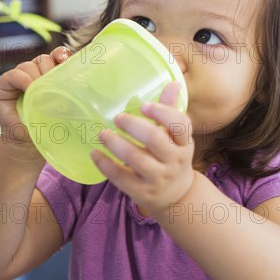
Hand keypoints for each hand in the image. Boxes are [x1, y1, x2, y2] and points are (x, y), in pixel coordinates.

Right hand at [0, 46, 71, 146]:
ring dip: (36, 76)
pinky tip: (29, 88)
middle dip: (50, 69)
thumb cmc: (49, 126)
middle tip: (54, 85)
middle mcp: (34, 73)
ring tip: (41, 92)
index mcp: (50, 75)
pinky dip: (23, 79)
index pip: (56, 56)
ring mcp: (19, 78)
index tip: (65, 59)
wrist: (28, 143)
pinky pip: (13, 74)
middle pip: (43, 59)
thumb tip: (88, 84)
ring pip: (29, 65)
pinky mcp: (4, 85)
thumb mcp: (64, 107)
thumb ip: (72, 93)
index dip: (61, 54)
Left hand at [91, 82, 194, 215]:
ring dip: (116, 144)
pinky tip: (95, 153)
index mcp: (184, 143)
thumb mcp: (176, 137)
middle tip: (118, 117)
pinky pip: (121, 177)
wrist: (177, 196)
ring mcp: (159, 178)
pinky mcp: (142, 192)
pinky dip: (105, 164)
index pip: (180, 125)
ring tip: (102, 134)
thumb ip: (170, 111)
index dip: (163, 113)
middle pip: (155, 140)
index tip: (144, 105)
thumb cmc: (172, 157)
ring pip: (136, 159)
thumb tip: (173, 83)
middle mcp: (175, 160)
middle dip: (134, 126)